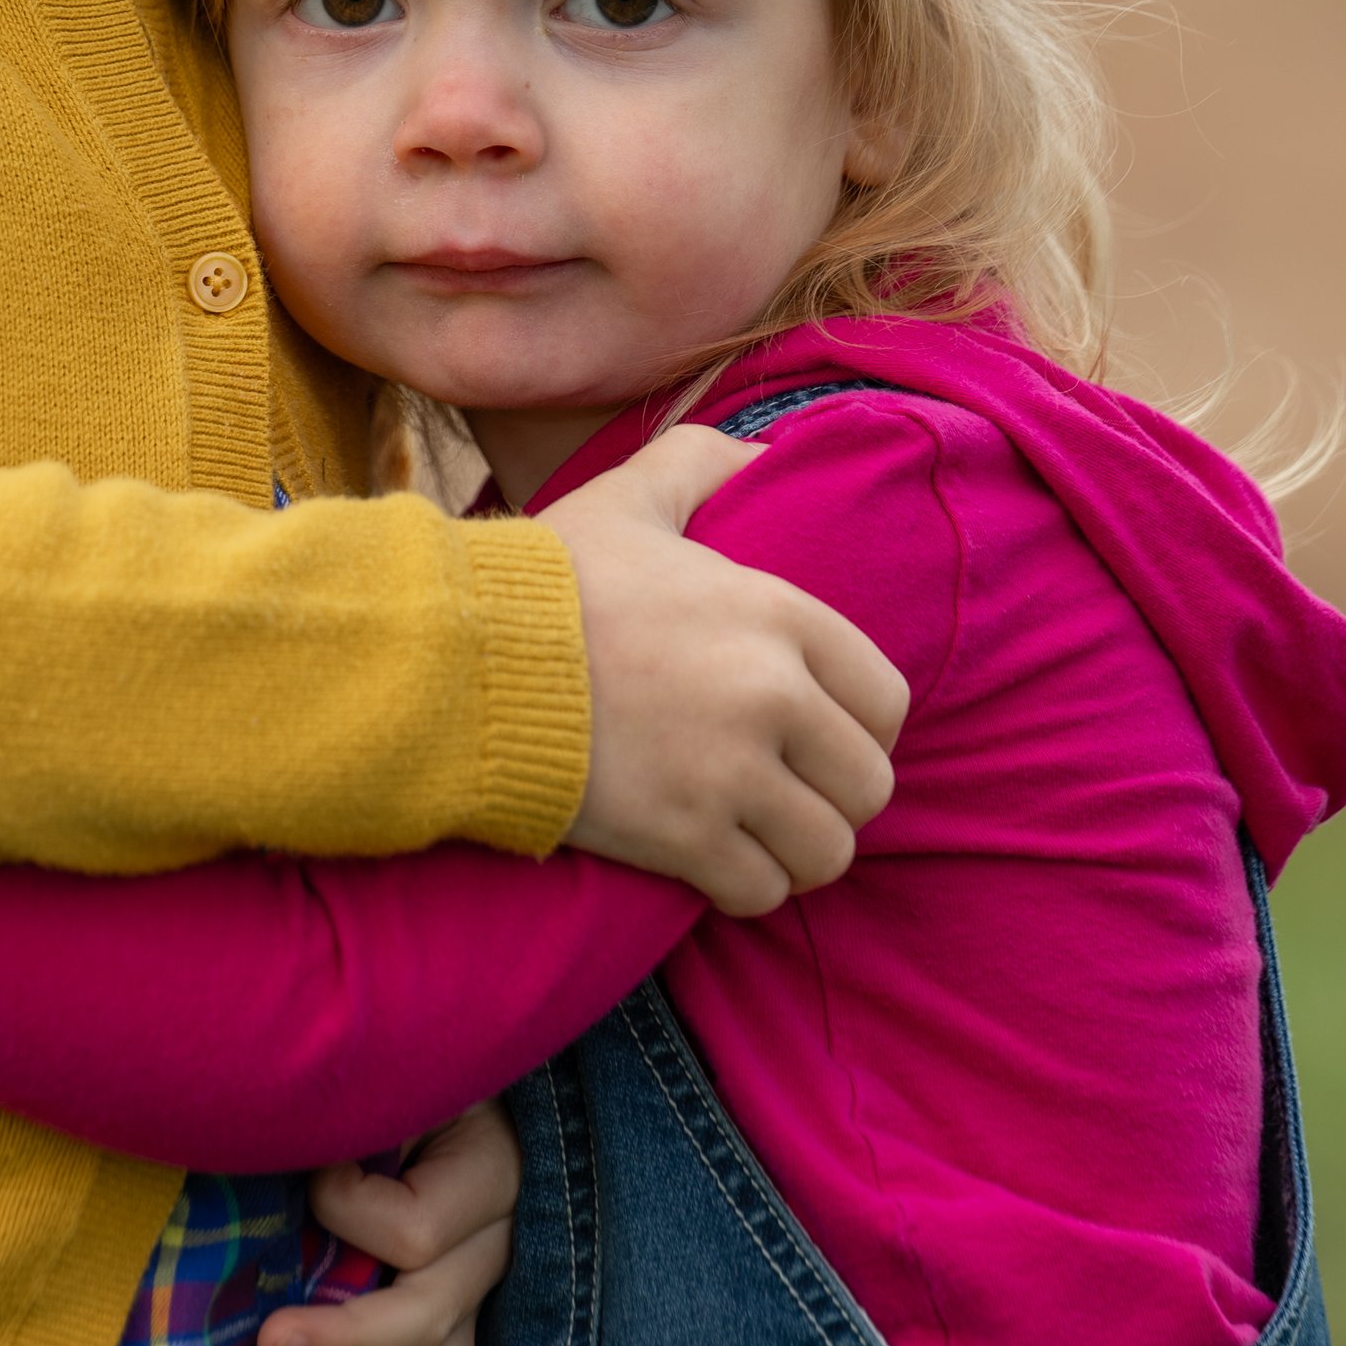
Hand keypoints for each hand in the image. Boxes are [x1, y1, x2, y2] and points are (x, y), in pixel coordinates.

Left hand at [257, 1098, 519, 1345]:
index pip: (416, 1229)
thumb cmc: (409, 1068)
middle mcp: (499, 1237)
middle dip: (347, 1338)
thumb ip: (354, 1115)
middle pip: (429, 1312)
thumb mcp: (396, 1073)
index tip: (312, 1168)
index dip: (347, 1209)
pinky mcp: (461, 1314)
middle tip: (269, 1342)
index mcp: (490, 1167)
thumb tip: (279, 1155)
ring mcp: (483, 1284)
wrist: (453, 1074)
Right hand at [545, 423, 905, 915]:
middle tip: (790, 794)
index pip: (886, 700)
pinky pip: (760, 891)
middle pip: (867, 784)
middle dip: (834, 797)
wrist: (459, 659)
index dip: (863, 728)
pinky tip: (711, 864)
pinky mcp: (682, 837)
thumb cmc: (545, 580)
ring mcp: (730, 772)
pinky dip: (742, 886)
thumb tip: (763, 454)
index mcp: (778, 615)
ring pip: (826, 851)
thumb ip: (702, 463)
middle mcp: (772, 696)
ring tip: (759, 837)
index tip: (823, 737)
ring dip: (796, 852)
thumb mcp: (629, 497)